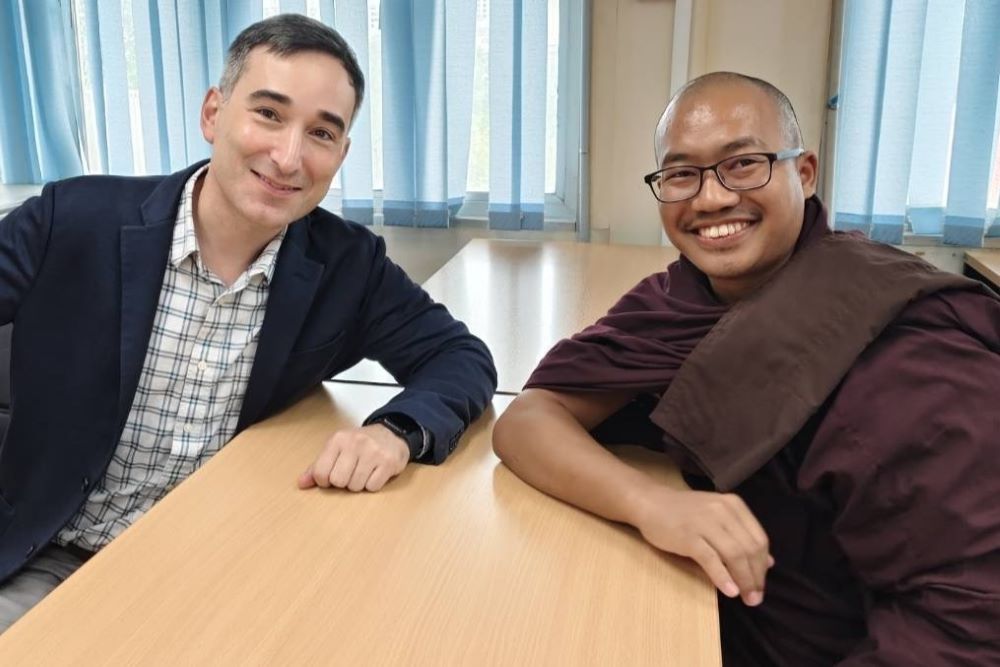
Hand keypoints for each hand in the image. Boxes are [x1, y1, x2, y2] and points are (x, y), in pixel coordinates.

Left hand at [297, 424, 408, 491]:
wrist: (392, 434)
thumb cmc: (360, 445)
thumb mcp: (337, 449)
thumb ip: (318, 466)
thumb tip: (301, 484)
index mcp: (338, 439)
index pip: (320, 472)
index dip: (325, 480)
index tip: (333, 475)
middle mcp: (355, 443)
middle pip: (338, 481)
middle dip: (344, 482)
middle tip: (351, 473)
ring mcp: (373, 452)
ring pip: (355, 486)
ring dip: (359, 484)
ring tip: (364, 472)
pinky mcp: (388, 462)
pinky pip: (373, 487)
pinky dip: (373, 485)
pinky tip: (375, 473)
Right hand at [632, 486, 772, 605]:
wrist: (650, 503)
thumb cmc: (685, 513)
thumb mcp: (718, 517)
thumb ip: (742, 536)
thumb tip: (769, 562)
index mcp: (734, 506)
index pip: (759, 539)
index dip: (763, 566)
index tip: (761, 585)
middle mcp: (723, 511)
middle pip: (749, 549)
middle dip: (756, 577)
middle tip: (755, 598)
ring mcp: (705, 522)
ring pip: (734, 555)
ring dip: (744, 580)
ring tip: (746, 598)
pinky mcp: (688, 536)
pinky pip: (711, 559)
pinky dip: (723, 577)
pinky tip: (729, 591)